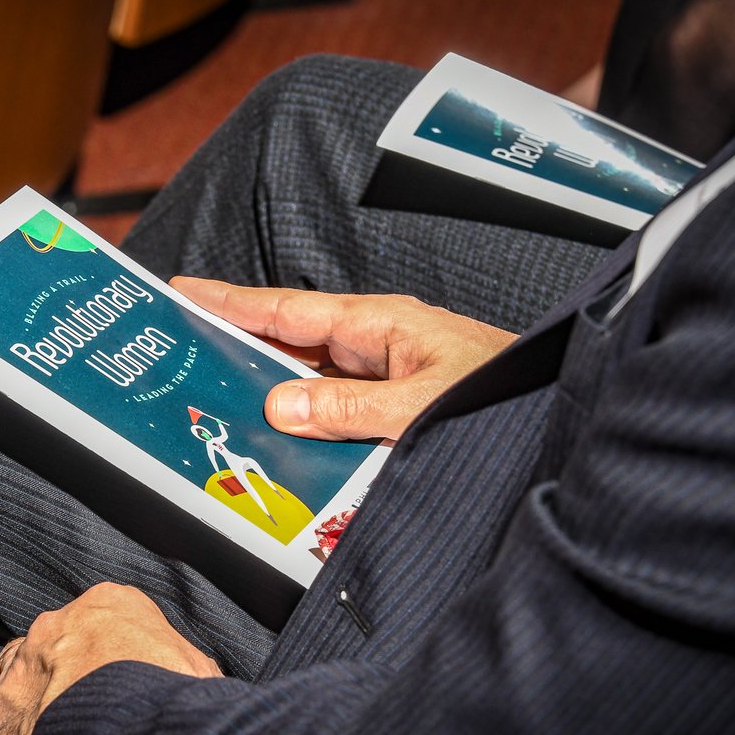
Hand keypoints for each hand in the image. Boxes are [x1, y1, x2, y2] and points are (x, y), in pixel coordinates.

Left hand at [0, 583, 222, 734]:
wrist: (133, 733)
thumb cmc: (172, 697)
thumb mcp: (195, 666)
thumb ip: (178, 661)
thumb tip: (191, 681)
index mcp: (108, 605)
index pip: (103, 617)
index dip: (109, 651)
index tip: (121, 674)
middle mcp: (55, 628)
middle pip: (51, 642)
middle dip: (62, 668)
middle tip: (85, 704)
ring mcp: (20, 673)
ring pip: (9, 674)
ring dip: (23, 696)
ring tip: (46, 727)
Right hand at [172, 277, 516, 440]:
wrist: (557, 414)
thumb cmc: (503, 395)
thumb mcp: (423, 403)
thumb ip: (353, 408)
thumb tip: (283, 405)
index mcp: (375, 324)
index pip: (285, 310)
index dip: (230, 303)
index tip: (181, 293)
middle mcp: (372, 345)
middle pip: (287, 342)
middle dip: (234, 344)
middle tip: (178, 352)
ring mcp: (380, 375)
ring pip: (308, 380)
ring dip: (267, 389)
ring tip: (213, 400)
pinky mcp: (391, 406)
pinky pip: (333, 409)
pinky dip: (304, 420)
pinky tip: (281, 441)